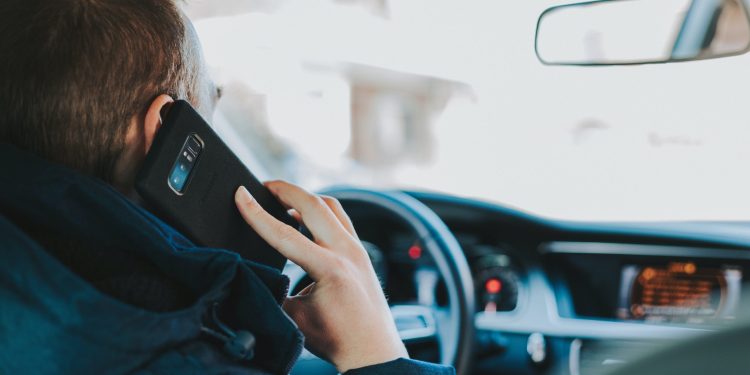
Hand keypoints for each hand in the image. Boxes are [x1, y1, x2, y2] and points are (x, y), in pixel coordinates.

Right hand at [235, 181, 407, 371]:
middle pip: (314, 204)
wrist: (373, 351)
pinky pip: (341, 219)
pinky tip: (305, 217)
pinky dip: (321, 210)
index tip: (240, 194)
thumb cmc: (338, 339)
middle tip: (262, 185)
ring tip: (282, 198)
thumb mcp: (294, 317)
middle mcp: (348, 252)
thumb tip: (253, 270)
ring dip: (305, 197)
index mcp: (330, 268)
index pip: (285, 233)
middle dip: (285, 189)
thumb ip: (273, 290)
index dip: (257, 213)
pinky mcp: (362, 252)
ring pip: (332, 206)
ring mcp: (359, 249)